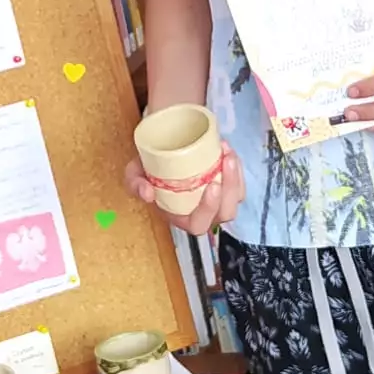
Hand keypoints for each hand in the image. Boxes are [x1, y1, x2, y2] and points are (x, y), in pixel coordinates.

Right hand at [125, 143, 244, 234]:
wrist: (162, 148)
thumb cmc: (149, 166)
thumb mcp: (134, 173)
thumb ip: (134, 183)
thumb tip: (147, 193)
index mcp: (181, 216)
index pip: (199, 224)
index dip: (208, 209)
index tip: (211, 184)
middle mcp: (203, 213)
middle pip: (225, 213)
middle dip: (230, 188)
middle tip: (225, 161)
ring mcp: (218, 200)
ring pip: (237, 198)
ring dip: (235, 176)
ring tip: (226, 152)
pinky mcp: (227, 186)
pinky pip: (240, 183)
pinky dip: (237, 167)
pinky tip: (227, 150)